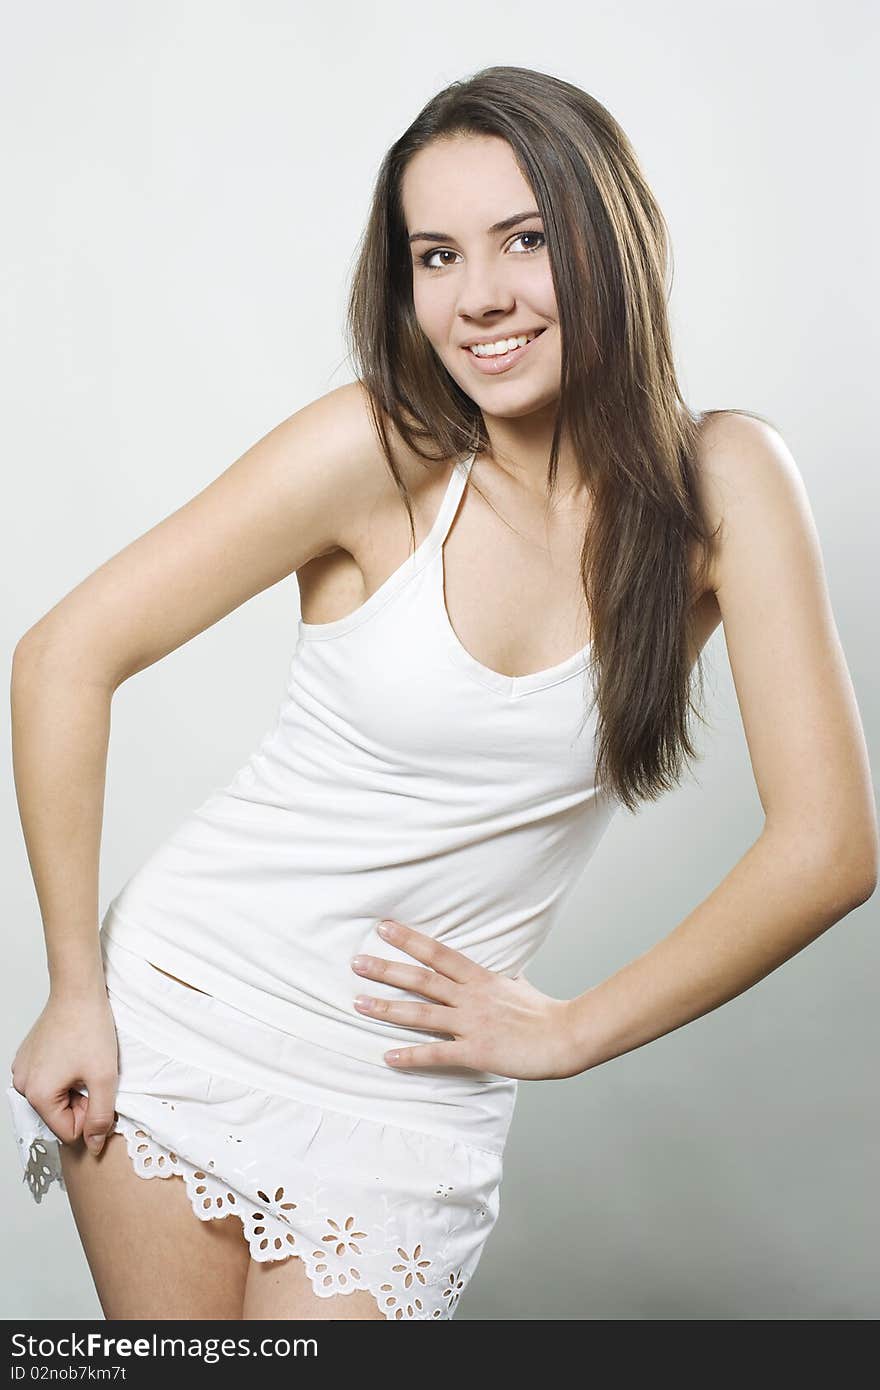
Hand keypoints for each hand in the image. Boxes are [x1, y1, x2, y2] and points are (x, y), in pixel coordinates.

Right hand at [10, 986, 119, 1154]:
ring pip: (54, 1098)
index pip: (67, 1132)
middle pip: (58, 1115)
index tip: (98, 1090)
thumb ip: (101, 1117)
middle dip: (81, 1101)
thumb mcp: (104, 1077)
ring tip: (83, 1061)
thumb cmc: (90, 1027)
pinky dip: (64, 1074)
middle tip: (93, 1073)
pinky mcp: (27, 1058)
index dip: (90, 1116)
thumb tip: (94, 1144)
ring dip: (73, 1087)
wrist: (78, 991)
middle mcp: (23, 1085)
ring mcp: (22, 1070)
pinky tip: (74, 1054)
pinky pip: (47, 1080)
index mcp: (38, 1094)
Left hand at [351, 919, 580, 1079]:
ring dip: (387, 1009)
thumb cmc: (544, 1013)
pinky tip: (388, 1056)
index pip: (438, 953)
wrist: (566, 1037)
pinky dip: (411, 1056)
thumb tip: (492, 967)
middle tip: (356, 963)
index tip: (384, 928)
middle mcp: (471, 997)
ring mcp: (472, 1024)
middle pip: (422, 979)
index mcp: (481, 978)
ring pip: (422, 1014)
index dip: (410, 940)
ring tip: (358, 1004)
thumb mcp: (517, 984)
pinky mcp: (476, 1052)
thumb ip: (497, 977)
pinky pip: (437, 1054)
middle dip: (387, 970)